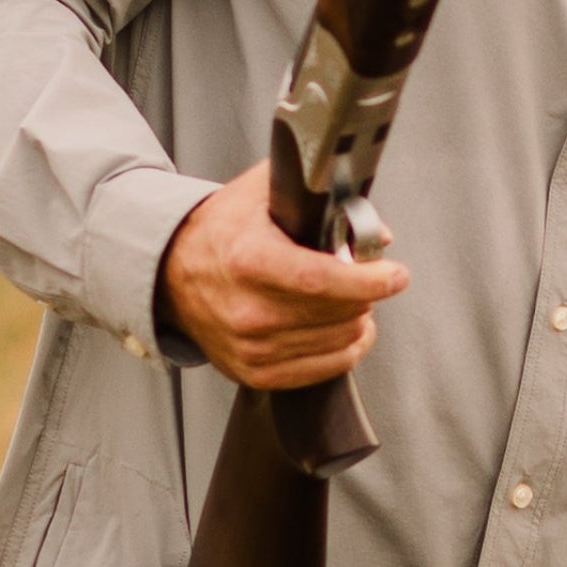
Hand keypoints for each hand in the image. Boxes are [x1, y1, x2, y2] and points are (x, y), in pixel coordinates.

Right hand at [157, 166, 407, 390]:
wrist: (171, 272)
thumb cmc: (222, 230)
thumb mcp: (263, 193)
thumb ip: (321, 200)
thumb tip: (377, 234)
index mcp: (249, 260)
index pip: (323, 281)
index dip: (368, 280)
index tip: (395, 274)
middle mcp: (248, 311)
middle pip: (338, 313)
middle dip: (366, 293)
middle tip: (367, 276)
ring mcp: (251, 348)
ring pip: (339, 342)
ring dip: (358, 320)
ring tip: (352, 300)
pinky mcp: (254, 373)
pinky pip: (324, 369)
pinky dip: (345, 349)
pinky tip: (345, 329)